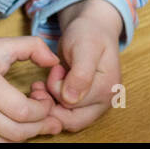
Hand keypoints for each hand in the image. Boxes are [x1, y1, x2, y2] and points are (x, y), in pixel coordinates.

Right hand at [0, 36, 64, 142]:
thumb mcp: (1, 46)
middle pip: (18, 132)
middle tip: (48, 115)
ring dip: (25, 134)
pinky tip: (12, 126)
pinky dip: (6, 140)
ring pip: (7, 144)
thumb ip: (33, 47)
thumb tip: (55, 61)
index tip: (44, 98)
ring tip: (31, 120)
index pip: (24, 112)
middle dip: (40, 125)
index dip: (43, 109)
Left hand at [30, 0, 122, 132]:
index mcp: (107, 88)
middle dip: (52, 103)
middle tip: (43, 82)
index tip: (55, 68)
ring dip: (51, 105)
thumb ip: (80, 73)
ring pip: (68, 120)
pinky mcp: (87, 103)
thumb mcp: (85, 47)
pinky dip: (54, 105)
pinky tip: (46, 89)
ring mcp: (97, 104)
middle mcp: (105, 101)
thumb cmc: (89, 33)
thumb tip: (71, 99)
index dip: (56, 89)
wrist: (92, 28)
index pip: (73, 105)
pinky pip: (67, 115)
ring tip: (43, 85)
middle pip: (72, 120)